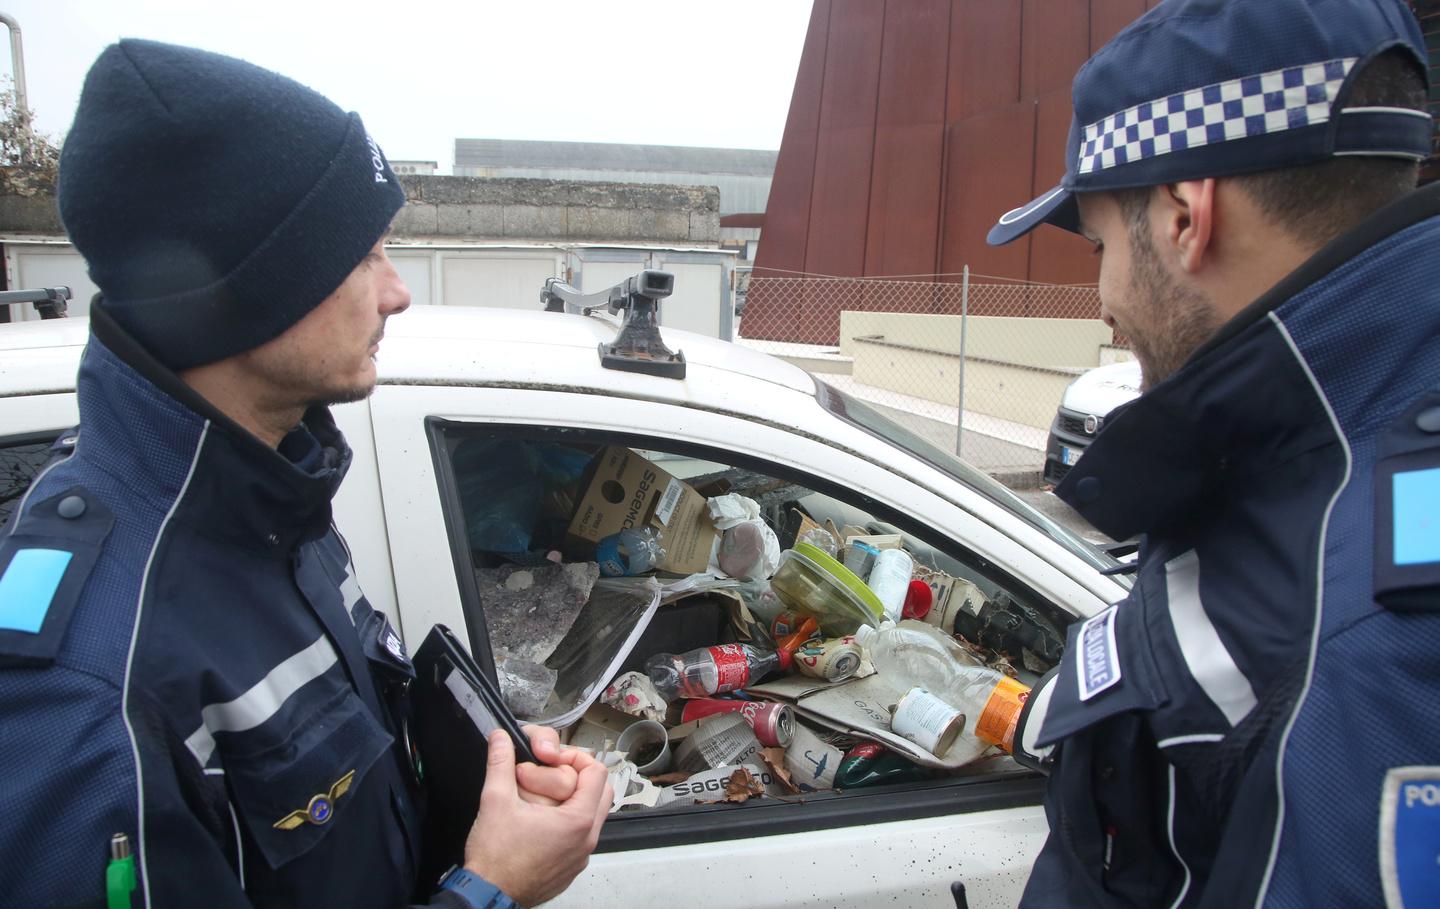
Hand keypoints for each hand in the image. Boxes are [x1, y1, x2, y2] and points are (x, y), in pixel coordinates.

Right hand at [464, 730, 610, 906]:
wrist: (488, 895)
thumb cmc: (495, 859)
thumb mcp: (495, 801)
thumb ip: (500, 763)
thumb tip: (501, 739)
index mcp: (577, 821)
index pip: (597, 772)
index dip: (574, 757)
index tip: (552, 759)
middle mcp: (586, 840)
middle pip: (601, 792)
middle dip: (578, 776)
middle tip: (551, 774)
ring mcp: (580, 857)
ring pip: (592, 815)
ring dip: (573, 800)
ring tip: (544, 798)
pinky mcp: (571, 868)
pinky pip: (581, 837)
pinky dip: (568, 823)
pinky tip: (541, 823)